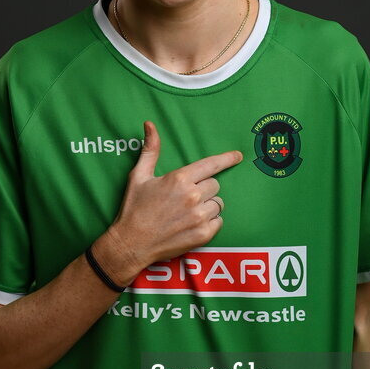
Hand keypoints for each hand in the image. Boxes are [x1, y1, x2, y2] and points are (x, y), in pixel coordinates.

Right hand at [94, 120, 242, 285]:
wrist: (132, 243)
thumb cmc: (134, 208)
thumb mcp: (139, 176)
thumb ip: (150, 150)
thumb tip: (149, 124)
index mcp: (179, 179)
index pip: (211, 164)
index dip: (226, 159)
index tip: (238, 156)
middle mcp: (192, 196)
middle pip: (214, 185)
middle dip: (203, 189)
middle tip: (185, 198)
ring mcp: (199, 216)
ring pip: (218, 203)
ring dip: (207, 205)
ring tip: (188, 212)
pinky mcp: (203, 234)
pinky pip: (219, 221)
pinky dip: (210, 222)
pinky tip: (193, 224)